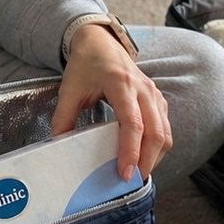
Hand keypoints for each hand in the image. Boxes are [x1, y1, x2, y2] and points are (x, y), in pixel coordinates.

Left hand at [51, 23, 170, 181]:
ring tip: (138, 174)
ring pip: (165, 132)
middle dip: (147, 161)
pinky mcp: (158, 99)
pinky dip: (158, 146)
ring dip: (155, 156)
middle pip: (156, 132)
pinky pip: (165, 127)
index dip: (131, 151)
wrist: (101, 42)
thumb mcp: (69, 89)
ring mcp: (154, 94)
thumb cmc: (86, 64)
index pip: (133, 123)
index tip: (125, 173)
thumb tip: (57, 145)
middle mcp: (143, 89)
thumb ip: (63, 117)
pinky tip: (144, 157)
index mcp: (121, 84)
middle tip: (132, 181)